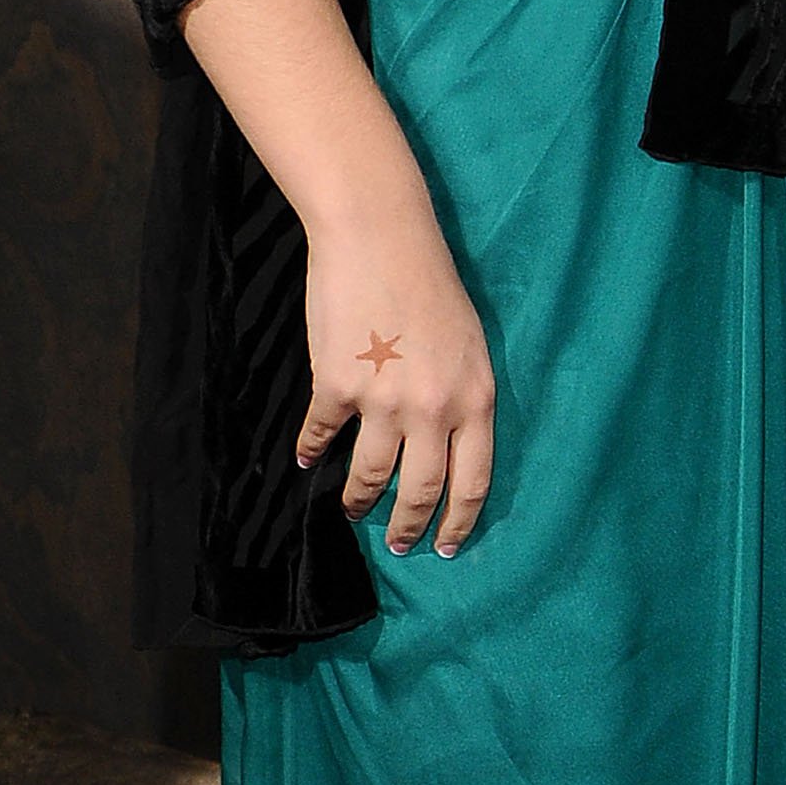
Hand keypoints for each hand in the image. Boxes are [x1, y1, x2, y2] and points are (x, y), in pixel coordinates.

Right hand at [296, 193, 498, 556]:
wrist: (382, 238)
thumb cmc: (432, 283)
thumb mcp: (470, 342)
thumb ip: (461, 395)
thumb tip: (445, 443)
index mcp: (476, 395)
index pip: (474, 478)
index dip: (458, 519)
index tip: (446, 545)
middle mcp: (434, 407)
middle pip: (420, 489)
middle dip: (407, 526)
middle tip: (400, 544)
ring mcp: (383, 402)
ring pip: (369, 476)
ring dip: (358, 499)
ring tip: (353, 509)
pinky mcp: (336, 389)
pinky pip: (321, 437)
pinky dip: (312, 451)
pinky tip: (308, 458)